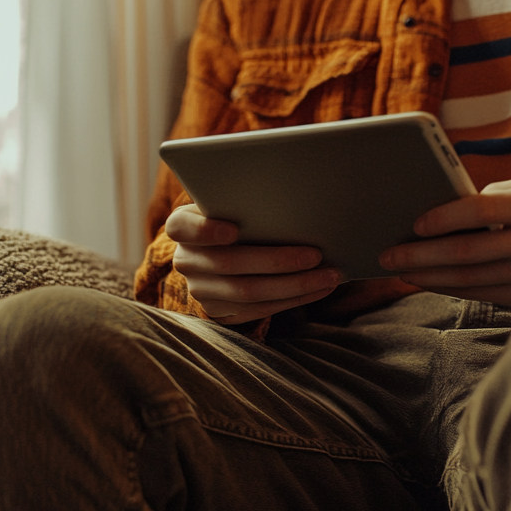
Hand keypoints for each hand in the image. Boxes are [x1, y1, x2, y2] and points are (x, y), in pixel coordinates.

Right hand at [167, 203, 341, 324]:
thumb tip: (296, 197)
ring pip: (249, 292)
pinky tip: (321, 288)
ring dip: (295, 285)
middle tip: (315, 254)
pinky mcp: (220, 312)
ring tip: (330, 275)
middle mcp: (186, 261)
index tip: (233, 229)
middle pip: (230, 264)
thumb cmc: (236, 215)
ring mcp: (201, 290)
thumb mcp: (231, 203)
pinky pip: (260, 310)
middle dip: (277, 261)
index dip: (205, 230)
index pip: (183, 227)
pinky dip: (294, 299)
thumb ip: (246, 201)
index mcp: (181, 227)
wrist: (224, 249)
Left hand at [378, 177, 510, 306]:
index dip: (447, 218)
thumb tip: (434, 215)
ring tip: (400, 270)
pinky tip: (425, 280)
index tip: (415, 224)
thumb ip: (486, 199)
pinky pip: (480, 294)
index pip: (484, 211)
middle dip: (423, 255)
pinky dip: (447, 287)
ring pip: (470, 279)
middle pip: (469, 252)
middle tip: (389, 255)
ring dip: (429, 276)